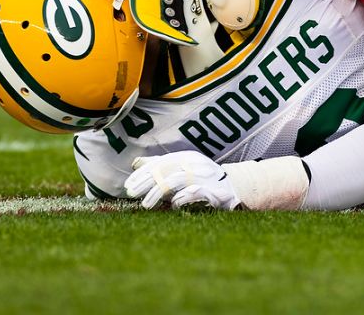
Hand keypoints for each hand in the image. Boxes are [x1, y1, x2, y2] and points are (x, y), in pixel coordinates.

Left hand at [124, 151, 241, 209]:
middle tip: (131, 194)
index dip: (142, 173)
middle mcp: (194, 163)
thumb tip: (136, 163)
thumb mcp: (182, 169)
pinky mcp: (213, 190)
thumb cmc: (204, 179)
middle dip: (145, 182)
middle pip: (164, 170)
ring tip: (146, 205)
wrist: (236, 187)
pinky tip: (173, 205)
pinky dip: (181, 198)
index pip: (159, 162)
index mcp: (185, 157)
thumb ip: (161, 166)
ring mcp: (204, 176)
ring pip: (175, 180)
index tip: (128, 185)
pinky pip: (193, 192)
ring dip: (158, 192)